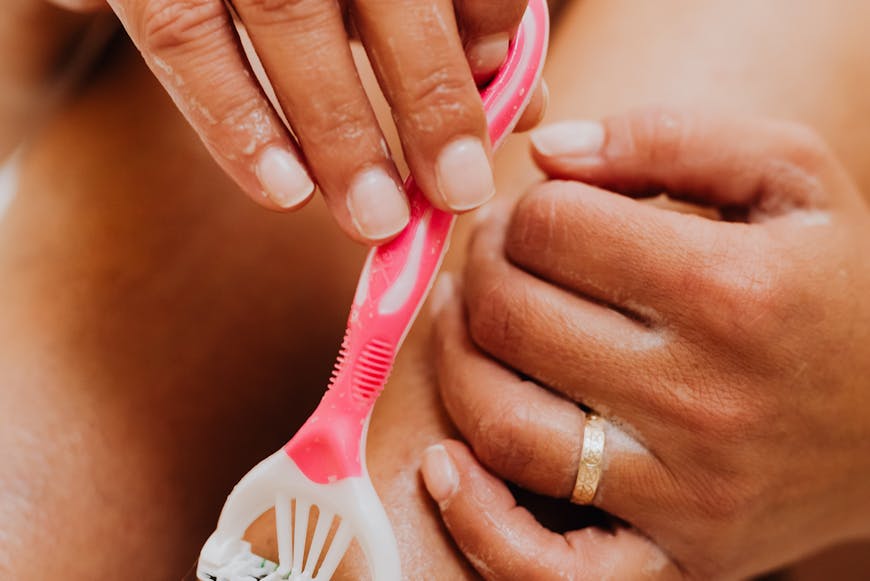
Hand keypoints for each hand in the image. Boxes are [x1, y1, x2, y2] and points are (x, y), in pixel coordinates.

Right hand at [47, 0, 544, 242]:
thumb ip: (453, 20)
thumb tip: (520, 109)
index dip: (488, 15)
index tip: (500, 92)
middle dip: (428, 94)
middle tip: (458, 192)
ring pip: (287, 16)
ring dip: (339, 129)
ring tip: (377, 220)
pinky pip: (183, 40)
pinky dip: (235, 121)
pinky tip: (285, 194)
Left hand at [423, 109, 869, 578]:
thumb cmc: (836, 284)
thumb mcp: (790, 177)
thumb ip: (670, 140)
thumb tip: (547, 153)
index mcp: (731, 290)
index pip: (552, 230)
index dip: (522, 211)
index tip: (530, 216)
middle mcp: (705, 397)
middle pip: (513, 319)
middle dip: (478, 273)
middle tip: (490, 262)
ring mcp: (686, 490)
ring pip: (504, 426)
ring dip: (454, 365)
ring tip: (462, 327)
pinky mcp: (679, 555)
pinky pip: (545, 568)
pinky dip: (476, 520)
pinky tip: (446, 466)